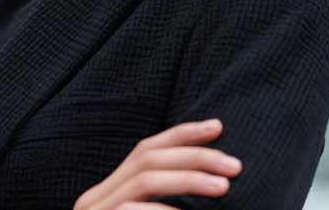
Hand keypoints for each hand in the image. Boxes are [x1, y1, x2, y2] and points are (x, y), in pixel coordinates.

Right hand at [72, 119, 240, 209]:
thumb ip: (164, 206)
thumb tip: (213, 179)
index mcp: (108, 194)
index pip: (145, 149)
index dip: (182, 134)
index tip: (218, 126)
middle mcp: (95, 199)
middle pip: (146, 157)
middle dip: (194, 155)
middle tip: (234, 165)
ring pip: (144, 178)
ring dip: (189, 178)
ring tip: (224, 187)